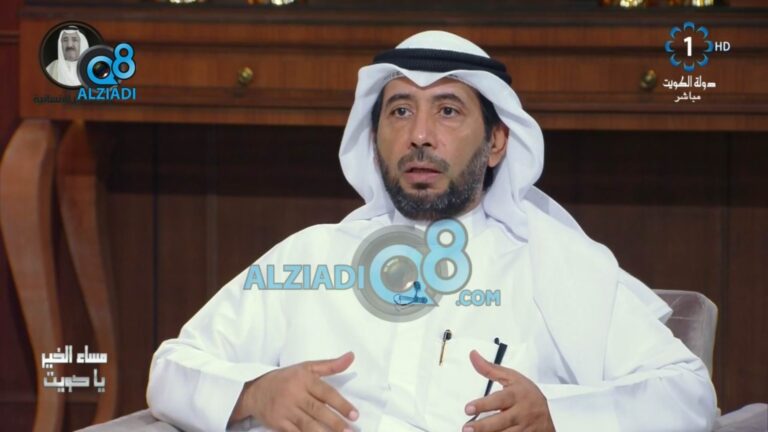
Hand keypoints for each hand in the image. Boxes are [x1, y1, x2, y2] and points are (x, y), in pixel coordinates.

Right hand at [230, 352, 358, 431]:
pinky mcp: (277, 423)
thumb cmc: (285, 378)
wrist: (254, 390)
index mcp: (304, 379)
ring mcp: (285, 410)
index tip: (355, 415)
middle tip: (350, 430)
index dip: (341, 404)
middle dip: (335, 422)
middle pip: (318, 410)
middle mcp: (294, 394)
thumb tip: (351, 357)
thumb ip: (330, 365)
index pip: (326, 393)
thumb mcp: (306, 367)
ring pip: (307, 424)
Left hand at [463, 350, 554, 431]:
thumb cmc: (527, 394)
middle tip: (466, 428)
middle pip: (501, 421)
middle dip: (483, 426)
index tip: (468, 408)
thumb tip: (473, 355)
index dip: (483, 405)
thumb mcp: (511, 378)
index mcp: (516, 395)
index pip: (499, 400)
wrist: (549, 414)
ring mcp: (524, 428)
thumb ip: (490, 369)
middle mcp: (521, 413)